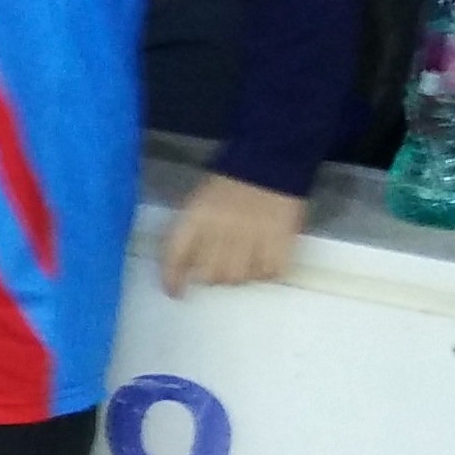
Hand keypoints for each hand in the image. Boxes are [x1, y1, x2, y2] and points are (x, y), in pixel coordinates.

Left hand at [161, 175, 304, 294]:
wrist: (269, 162)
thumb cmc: (228, 183)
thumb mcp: (198, 201)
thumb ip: (190, 231)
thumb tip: (185, 265)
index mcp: (196, 217)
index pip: (176, 256)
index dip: (173, 279)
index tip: (176, 292)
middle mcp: (222, 230)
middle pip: (210, 274)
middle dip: (210, 276)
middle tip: (216, 270)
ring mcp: (252, 237)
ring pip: (238, 277)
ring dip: (238, 276)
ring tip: (242, 265)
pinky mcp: (281, 240)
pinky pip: (271, 271)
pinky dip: (266, 272)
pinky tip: (264, 264)